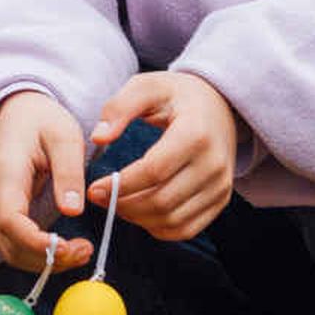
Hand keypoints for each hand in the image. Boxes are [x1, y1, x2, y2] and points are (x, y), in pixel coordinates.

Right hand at [0, 89, 97, 274]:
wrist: (18, 112)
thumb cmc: (43, 121)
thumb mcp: (65, 137)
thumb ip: (68, 172)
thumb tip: (74, 211)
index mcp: (4, 173)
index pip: (10, 220)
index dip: (37, 242)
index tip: (69, 248)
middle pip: (11, 244)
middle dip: (48, 258)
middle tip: (86, 251)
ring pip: (11, 251)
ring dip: (45, 261)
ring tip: (82, 251)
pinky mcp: (0, 215)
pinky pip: (15, 245)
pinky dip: (39, 254)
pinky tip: (67, 248)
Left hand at [92, 70, 242, 241]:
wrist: (220, 105)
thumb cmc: (176, 95)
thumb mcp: (147, 86)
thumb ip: (119, 107)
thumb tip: (98, 138)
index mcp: (195, 133)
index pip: (154, 171)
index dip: (120, 186)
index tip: (94, 188)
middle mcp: (213, 164)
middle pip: (162, 201)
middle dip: (124, 205)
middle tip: (100, 198)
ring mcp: (220, 185)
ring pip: (173, 220)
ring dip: (138, 219)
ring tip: (117, 203)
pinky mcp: (220, 200)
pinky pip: (186, 229)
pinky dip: (158, 228)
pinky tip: (139, 212)